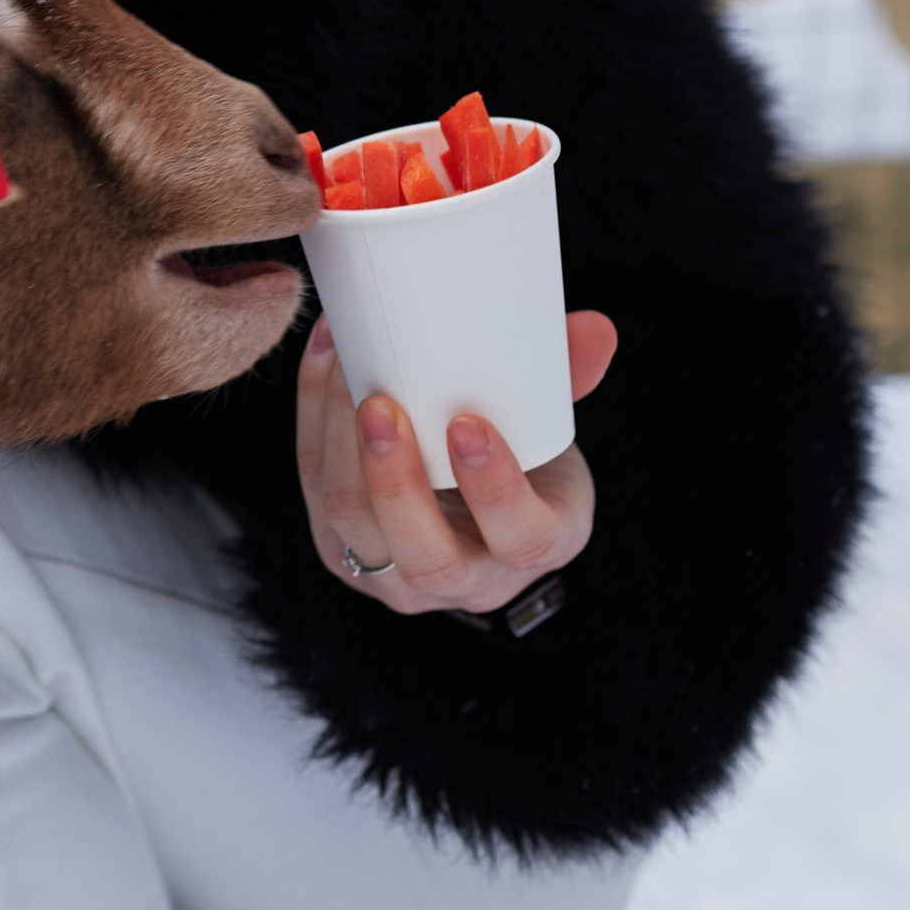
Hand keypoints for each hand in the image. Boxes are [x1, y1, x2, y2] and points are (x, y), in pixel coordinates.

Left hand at [296, 307, 618, 619]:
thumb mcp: (551, 428)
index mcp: (535, 547)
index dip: (495, 489)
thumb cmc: (519, 458)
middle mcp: (466, 580)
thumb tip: (596, 328)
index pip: (521, 538)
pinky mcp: (343, 552)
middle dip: (395, 480)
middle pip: (425, 555)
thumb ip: (569, 377)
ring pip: (355, 529)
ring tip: (343, 372)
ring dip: (339, 447)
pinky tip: (324, 362)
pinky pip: (317, 496)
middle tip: (380, 404)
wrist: (469, 497)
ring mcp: (397, 578)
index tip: (469, 425)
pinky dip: (313, 425)